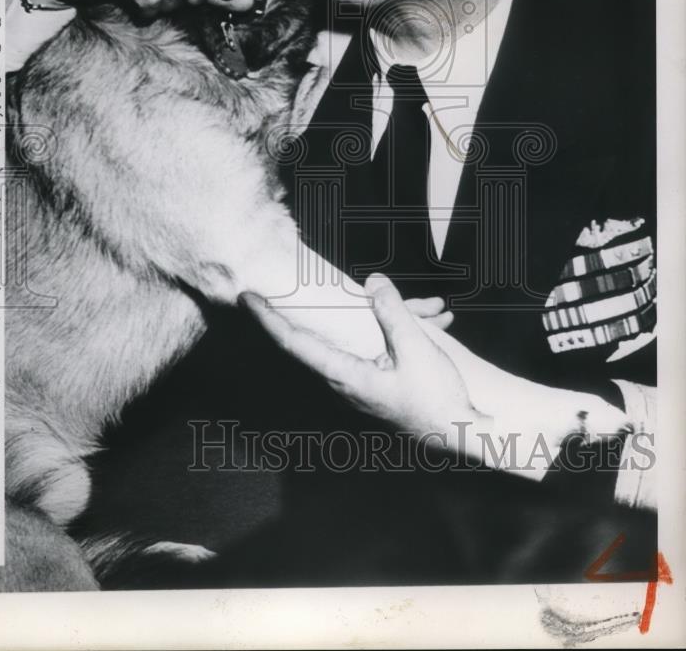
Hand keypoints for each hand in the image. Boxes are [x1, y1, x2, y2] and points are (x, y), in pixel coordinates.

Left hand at [241, 274, 485, 447]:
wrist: (469, 435)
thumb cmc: (438, 401)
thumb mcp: (416, 350)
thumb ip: (392, 313)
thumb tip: (372, 283)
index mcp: (346, 376)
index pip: (295, 343)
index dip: (269, 319)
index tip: (248, 298)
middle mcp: (348, 381)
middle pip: (330, 333)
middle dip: (347, 304)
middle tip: (340, 281)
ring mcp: (366, 383)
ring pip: (367, 336)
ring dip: (398, 317)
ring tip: (434, 310)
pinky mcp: (384, 382)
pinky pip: (386, 347)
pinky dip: (408, 330)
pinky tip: (439, 322)